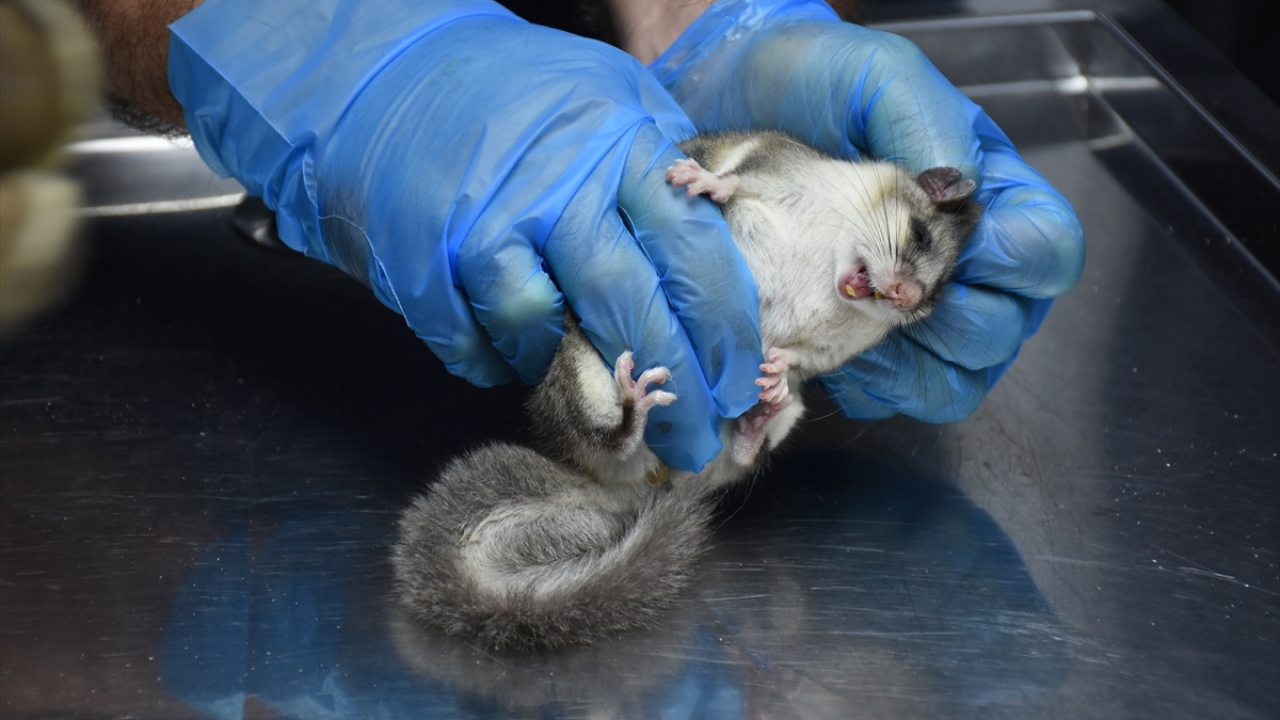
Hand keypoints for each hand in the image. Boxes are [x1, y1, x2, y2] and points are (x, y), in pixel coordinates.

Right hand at [167, 0, 763, 469]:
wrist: (383, 82)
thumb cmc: (511, 94)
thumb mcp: (606, 95)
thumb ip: (659, 164)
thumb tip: (715, 246)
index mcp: (616, 145)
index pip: (692, 251)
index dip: (723, 329)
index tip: (741, 379)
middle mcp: (554, 190)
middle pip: (631, 309)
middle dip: (673, 390)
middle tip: (696, 444)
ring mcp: (483, 230)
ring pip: (545, 336)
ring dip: (573, 375)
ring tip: (592, 386)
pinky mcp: (423, 268)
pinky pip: (475, 348)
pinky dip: (499, 363)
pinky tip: (515, 356)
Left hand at [648, 0, 1084, 420]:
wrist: (725, 110)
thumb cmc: (810, 85)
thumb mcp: (873, 76)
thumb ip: (924, 121)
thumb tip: (956, 188)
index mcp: (986, 194)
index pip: (1046, 251)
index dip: (1013, 263)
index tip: (954, 242)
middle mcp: (963, 261)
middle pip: (1005, 328)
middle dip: (954, 321)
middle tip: (891, 288)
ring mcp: (912, 310)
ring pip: (957, 378)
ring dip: (912, 364)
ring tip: (854, 319)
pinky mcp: (858, 343)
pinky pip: (891, 395)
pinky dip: (866, 381)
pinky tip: (825, 341)